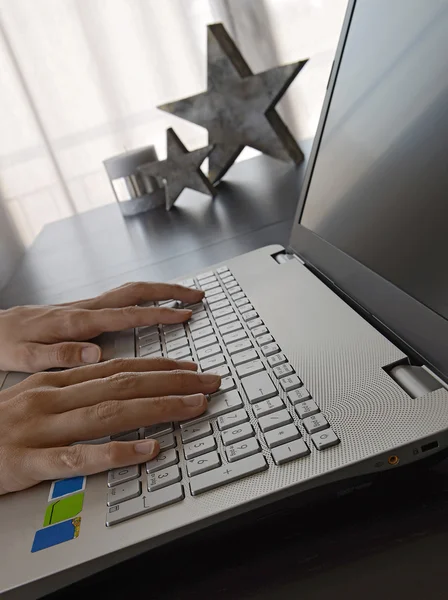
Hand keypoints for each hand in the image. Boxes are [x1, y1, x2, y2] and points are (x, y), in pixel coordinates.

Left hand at [0, 281, 202, 372]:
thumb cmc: (4, 344)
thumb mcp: (25, 356)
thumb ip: (60, 354)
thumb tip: (97, 353)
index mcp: (76, 321)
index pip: (126, 314)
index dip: (158, 314)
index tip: (184, 315)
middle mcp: (84, 309)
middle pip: (135, 292)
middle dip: (169, 291)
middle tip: (197, 296)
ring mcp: (84, 308)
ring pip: (129, 293)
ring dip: (159, 292)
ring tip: (184, 297)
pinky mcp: (82, 312)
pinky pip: (120, 301)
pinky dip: (143, 299)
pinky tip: (150, 307)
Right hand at [0, 357, 220, 493]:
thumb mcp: (37, 396)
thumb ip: (77, 389)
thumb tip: (119, 384)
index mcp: (57, 381)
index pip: (118, 368)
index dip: (159, 366)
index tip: (191, 368)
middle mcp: (54, 398)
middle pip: (124, 384)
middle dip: (173, 381)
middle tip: (209, 382)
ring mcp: (42, 428)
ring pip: (110, 413)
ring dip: (158, 407)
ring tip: (194, 406)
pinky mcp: (30, 462)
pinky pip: (79, 457)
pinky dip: (117, 452)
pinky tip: (148, 450)